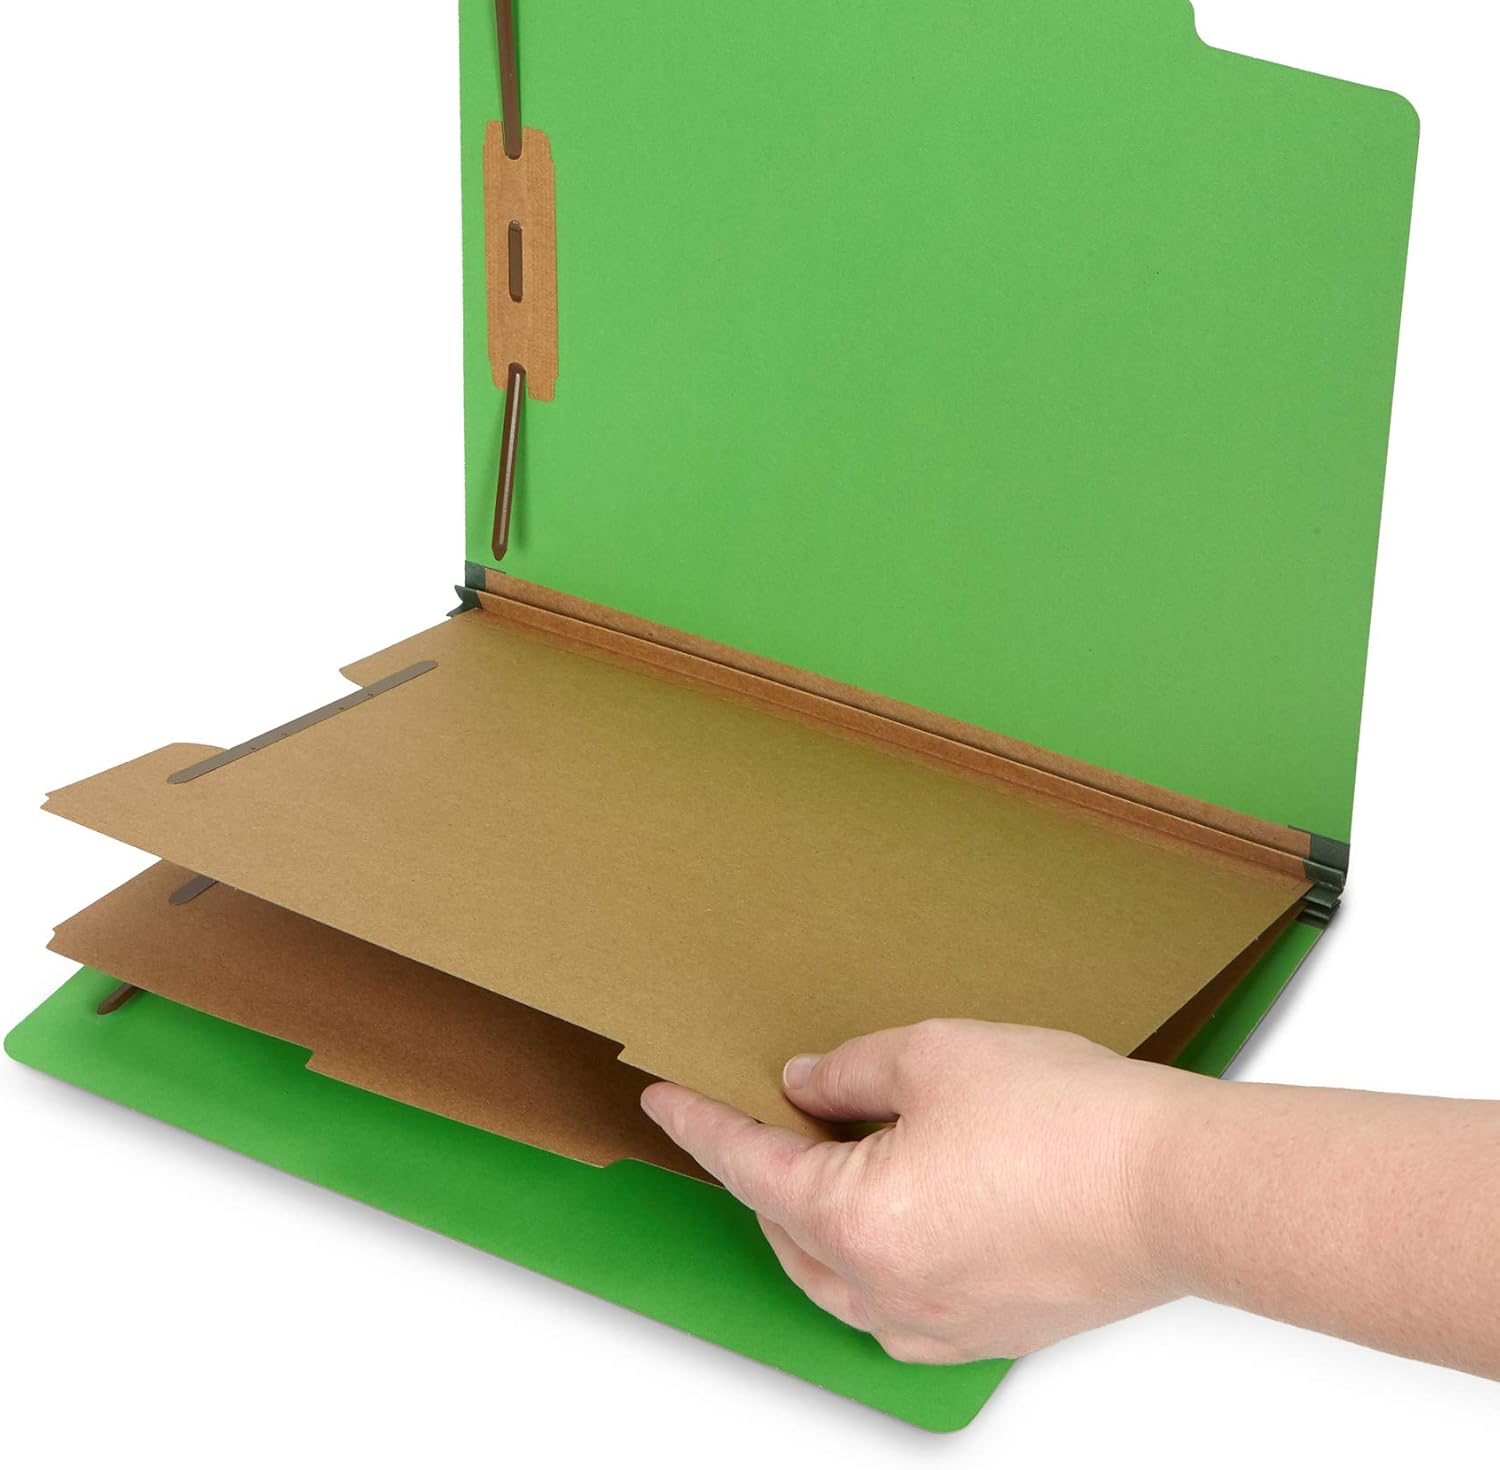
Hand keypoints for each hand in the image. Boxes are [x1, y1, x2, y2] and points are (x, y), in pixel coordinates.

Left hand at [640, 1019, 1193, 1363]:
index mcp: (854, 1221)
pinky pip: (895, 1307)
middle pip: (784, 1229)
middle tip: (760, 1115)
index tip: (666, 1100)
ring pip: (834, 1278)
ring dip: (811, 1221)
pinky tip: (892, 1218)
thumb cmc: (1066, 1120)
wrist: (1177, 1187)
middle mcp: (886, 1292)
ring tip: (821, 1160)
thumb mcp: (934, 1054)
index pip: (750, 1167)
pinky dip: (870, 1260)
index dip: (701, 1124)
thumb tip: (806, 1083)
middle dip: (761, 1172)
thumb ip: (849, 1070)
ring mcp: (938, 1325)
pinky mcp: (989, 1333)